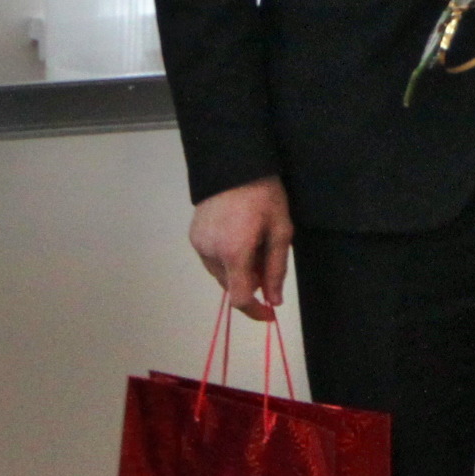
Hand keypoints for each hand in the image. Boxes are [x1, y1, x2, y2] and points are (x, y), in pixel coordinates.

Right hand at [189, 177, 293, 321]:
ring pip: (221, 273)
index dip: (255, 312)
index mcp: (233, 252)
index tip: (270, 313)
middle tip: (267, 262)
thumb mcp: (280, 230)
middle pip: (231, 286)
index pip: (240, 298)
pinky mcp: (194, 235)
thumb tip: (273, 300)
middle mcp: (210, 252)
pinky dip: (226, 258)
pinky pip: (212, 258)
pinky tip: (238, 236)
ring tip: (253, 243)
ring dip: (238, 270)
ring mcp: (199, 244)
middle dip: (251, 282)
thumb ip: (276, 269)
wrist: (233, 162)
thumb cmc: (263, 193)